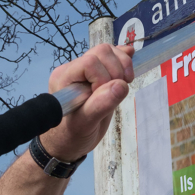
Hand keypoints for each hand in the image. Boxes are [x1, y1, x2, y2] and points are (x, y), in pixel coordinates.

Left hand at [41, 44, 134, 161]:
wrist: (67, 143)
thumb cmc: (71, 136)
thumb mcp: (85, 125)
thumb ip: (100, 105)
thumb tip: (121, 85)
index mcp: (64, 78)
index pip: (90, 62)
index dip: (103, 77)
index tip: (105, 97)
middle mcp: (73, 69)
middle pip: (101, 52)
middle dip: (116, 70)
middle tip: (119, 93)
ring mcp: (84, 70)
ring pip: (108, 52)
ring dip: (122, 66)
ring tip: (124, 85)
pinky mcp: (96, 73)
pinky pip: (110, 57)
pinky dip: (122, 59)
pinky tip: (130, 64)